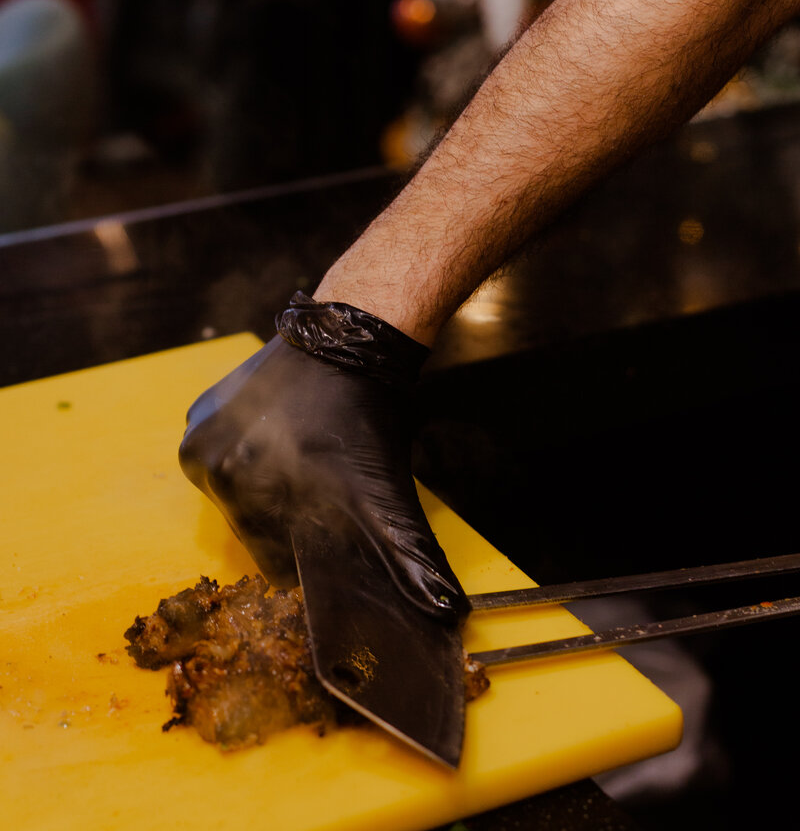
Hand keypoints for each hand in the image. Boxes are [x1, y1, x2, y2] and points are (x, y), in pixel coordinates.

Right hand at [178, 294, 468, 622]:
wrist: (347, 343)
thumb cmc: (365, 421)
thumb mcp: (386, 496)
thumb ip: (410, 559)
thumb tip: (446, 612)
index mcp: (247, 494)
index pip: (271, 560)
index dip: (305, 552)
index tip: (329, 526)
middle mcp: (212, 466)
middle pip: (251, 527)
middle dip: (285, 517)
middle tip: (323, 489)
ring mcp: (199, 437)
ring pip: (234, 494)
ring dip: (265, 486)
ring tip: (304, 460)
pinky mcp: (197, 414)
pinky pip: (218, 459)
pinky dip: (245, 456)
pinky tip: (280, 437)